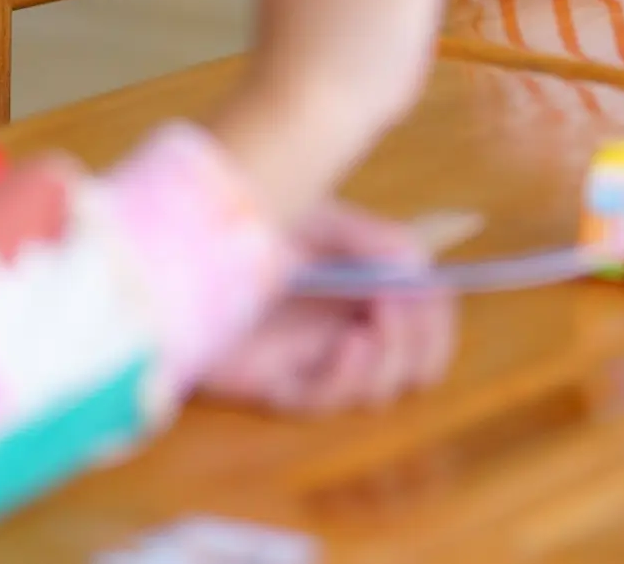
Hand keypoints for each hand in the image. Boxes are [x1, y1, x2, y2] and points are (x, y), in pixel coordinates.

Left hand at [200, 200, 458, 413]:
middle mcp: (345, 335)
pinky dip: (349, 376)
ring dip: (389, 360)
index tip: (433, 298)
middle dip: (421, 344)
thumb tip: (418, 273)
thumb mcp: (327, 222)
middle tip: (401, 312)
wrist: (186, 249)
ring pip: (377, 391)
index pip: (425, 325)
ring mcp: (312, 364)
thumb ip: (377, 242)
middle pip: (413, 368)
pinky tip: (349, 343)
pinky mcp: (274, 385)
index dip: (437, 321)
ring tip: (373, 325)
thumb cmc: (254, 228)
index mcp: (364, 294)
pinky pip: (323, 400)